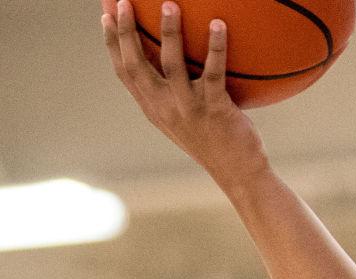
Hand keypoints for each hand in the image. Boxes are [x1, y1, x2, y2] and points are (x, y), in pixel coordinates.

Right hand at [102, 0, 267, 187]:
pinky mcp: (215, 109)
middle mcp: (164, 107)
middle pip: (136, 64)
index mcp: (153, 108)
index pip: (124, 71)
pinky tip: (218, 25)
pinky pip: (214, 73)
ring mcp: (189, 108)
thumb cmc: (215, 142)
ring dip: (169, 32)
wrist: (239, 173)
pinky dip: (216, 47)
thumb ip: (172, 94)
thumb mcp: (184, 119)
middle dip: (126, 31)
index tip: (105, 15)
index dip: (111, 42)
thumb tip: (172, 61)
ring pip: (172, 65)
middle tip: (123, 1)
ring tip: (169, 5)